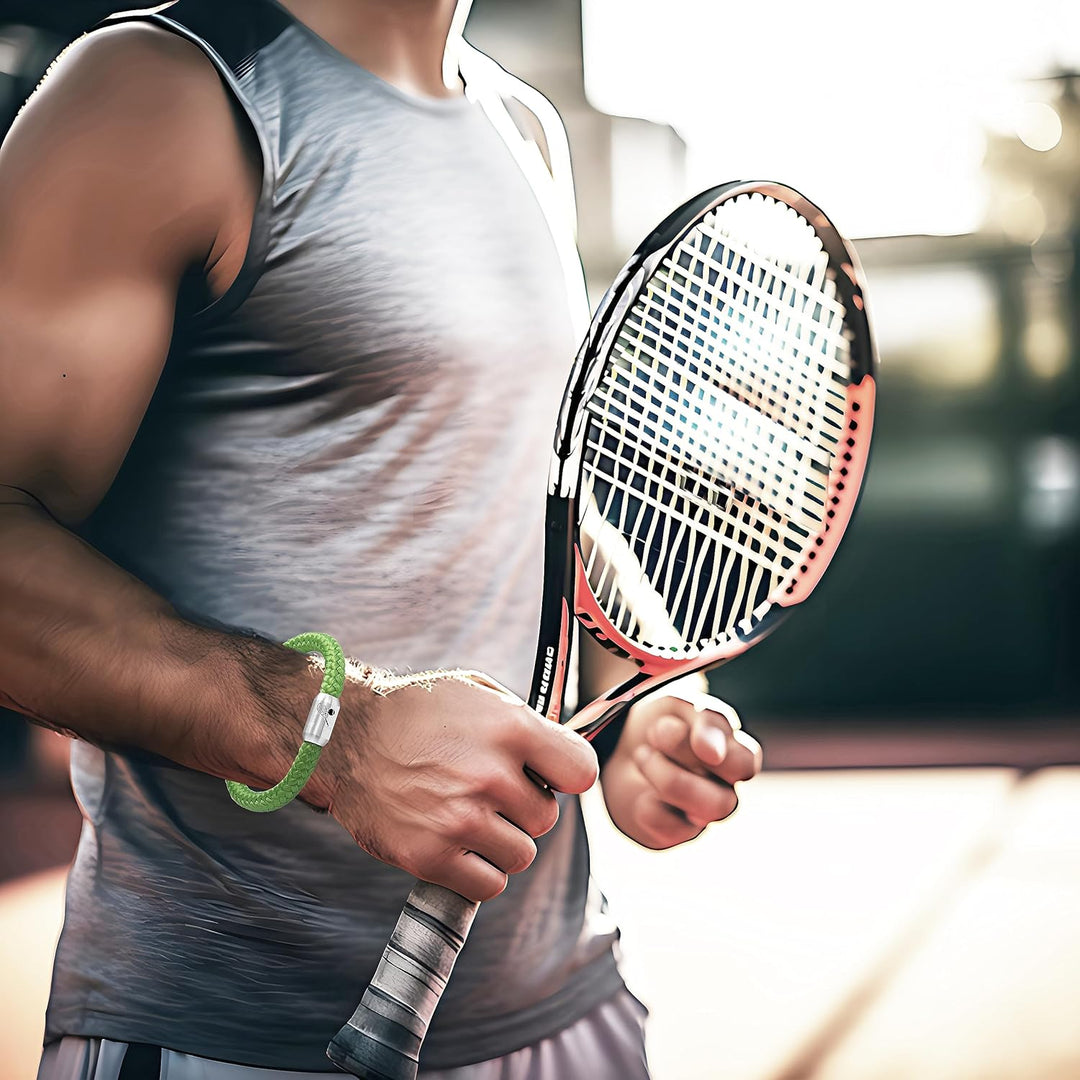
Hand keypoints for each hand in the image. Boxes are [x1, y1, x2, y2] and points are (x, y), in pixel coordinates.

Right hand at [312, 670, 597, 901]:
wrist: (344, 736)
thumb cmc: (414, 711)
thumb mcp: (476, 691)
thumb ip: (525, 721)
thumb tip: (563, 755)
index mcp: (508, 728)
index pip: (580, 771)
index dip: (566, 774)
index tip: (551, 775)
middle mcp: (488, 775)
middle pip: (546, 818)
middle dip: (523, 806)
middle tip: (489, 790)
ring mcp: (459, 819)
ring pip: (520, 855)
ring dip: (501, 840)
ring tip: (467, 813)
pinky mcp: (431, 857)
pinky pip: (488, 884)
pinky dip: (477, 870)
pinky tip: (455, 840)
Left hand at [599, 689, 761, 848]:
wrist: (623, 745)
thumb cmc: (663, 721)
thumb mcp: (681, 707)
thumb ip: (703, 722)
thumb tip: (711, 752)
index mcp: (733, 754)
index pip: (745, 762)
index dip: (721, 752)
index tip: (691, 738)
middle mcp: (723, 789)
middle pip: (726, 799)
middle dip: (685, 763)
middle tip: (655, 731)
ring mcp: (700, 813)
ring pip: (705, 815)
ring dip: (667, 780)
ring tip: (641, 754)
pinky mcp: (673, 830)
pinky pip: (668, 828)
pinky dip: (647, 805)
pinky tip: (640, 789)